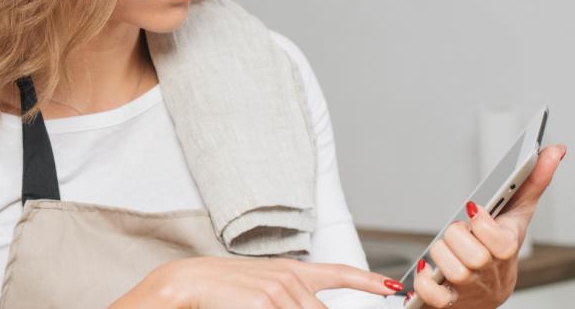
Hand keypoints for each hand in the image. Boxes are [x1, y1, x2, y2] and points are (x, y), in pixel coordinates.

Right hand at [112, 256, 404, 308]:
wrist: (182, 284)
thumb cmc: (217, 290)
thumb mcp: (258, 290)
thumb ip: (287, 296)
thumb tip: (310, 305)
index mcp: (288, 270)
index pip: (336, 273)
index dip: (367, 280)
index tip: (392, 287)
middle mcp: (288, 277)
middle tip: (271, 307)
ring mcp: (277, 290)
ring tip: (255, 307)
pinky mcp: (264, 301)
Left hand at [413, 144, 566, 308]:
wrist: (487, 292)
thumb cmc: (499, 248)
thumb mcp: (517, 214)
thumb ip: (533, 182)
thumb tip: (556, 151)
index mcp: (506, 248)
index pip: (500, 241)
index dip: (483, 225)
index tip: (473, 209)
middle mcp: (490, 271)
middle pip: (472, 254)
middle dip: (457, 235)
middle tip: (457, 231)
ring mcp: (471, 287)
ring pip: (451, 270)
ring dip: (440, 255)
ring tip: (446, 250)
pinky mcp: (449, 302)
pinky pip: (434, 296)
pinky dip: (426, 284)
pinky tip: (427, 271)